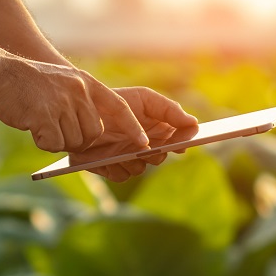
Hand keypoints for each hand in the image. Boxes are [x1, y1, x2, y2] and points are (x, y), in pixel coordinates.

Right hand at [0, 55, 148, 152]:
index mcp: (87, 83)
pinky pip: (54, 144)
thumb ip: (81, 102)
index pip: (120, 107)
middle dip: (79, 141)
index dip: (132, 127)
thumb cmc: (29, 83)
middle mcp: (78, 92)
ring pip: (74, 142)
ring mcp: (62, 103)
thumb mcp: (64, 83)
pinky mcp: (44, 116)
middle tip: (58, 130)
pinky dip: (44, 142)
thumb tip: (95, 133)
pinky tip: (33, 127)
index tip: (143, 143)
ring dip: (58, 141)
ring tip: (42, 123)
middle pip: (93, 134)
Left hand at [72, 86, 198, 181]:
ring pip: (141, 169)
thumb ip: (170, 110)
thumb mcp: (144, 99)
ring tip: (124, 150)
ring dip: (134, 161)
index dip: (181, 143)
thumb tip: (194, 123)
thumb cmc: (115, 101)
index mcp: (157, 130)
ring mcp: (128, 159)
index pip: (176, 141)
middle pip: (159, 158)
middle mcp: (145, 147)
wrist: (81, 109)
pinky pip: (122, 176)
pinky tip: (109, 157)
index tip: (182, 144)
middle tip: (148, 146)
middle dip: (155, 153)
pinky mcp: (111, 167)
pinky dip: (117, 168)